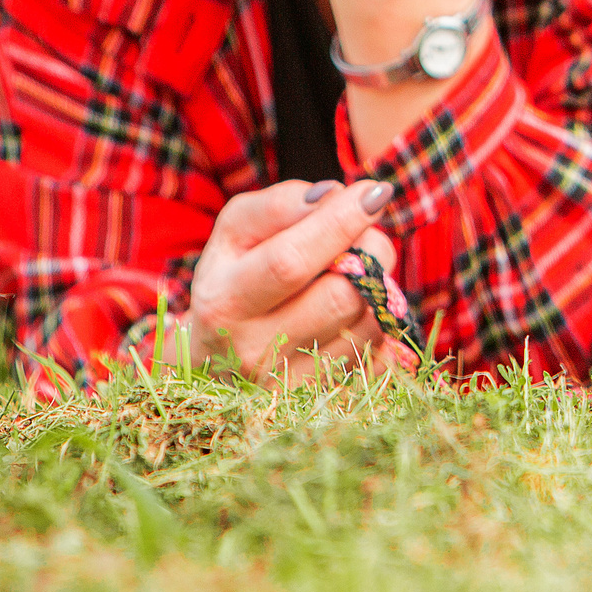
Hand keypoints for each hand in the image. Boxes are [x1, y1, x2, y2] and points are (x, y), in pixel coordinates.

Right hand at [180, 179, 415, 379]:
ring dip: (376, 286)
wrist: (214, 360)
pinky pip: (376, 354)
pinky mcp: (319, 400)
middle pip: (341, 294)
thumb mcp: (235, 234)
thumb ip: (279, 205)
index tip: (375, 192)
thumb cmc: (233, 279)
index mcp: (224, 301)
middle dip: (370, 251)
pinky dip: (377, 320)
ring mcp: (287, 384)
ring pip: (367, 324)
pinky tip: (354, 309)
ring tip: (355, 272)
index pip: (290, 260)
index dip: (339, 222)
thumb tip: (332, 196)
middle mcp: (252, 351)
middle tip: (367, 235)